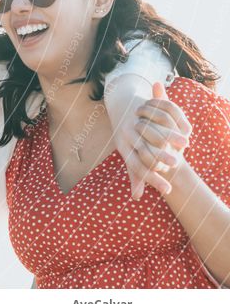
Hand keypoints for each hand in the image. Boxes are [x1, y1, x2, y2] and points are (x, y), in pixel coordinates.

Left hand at [111, 82, 187, 199]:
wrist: (119, 105)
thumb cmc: (127, 137)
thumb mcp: (128, 153)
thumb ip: (135, 174)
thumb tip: (136, 197)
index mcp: (123, 148)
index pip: (137, 167)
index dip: (152, 179)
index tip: (168, 190)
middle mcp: (126, 136)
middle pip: (143, 148)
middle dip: (160, 157)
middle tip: (175, 164)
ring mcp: (133, 122)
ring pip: (151, 132)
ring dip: (169, 138)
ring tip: (184, 145)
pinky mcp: (140, 111)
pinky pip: (154, 118)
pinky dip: (169, 123)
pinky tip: (182, 128)